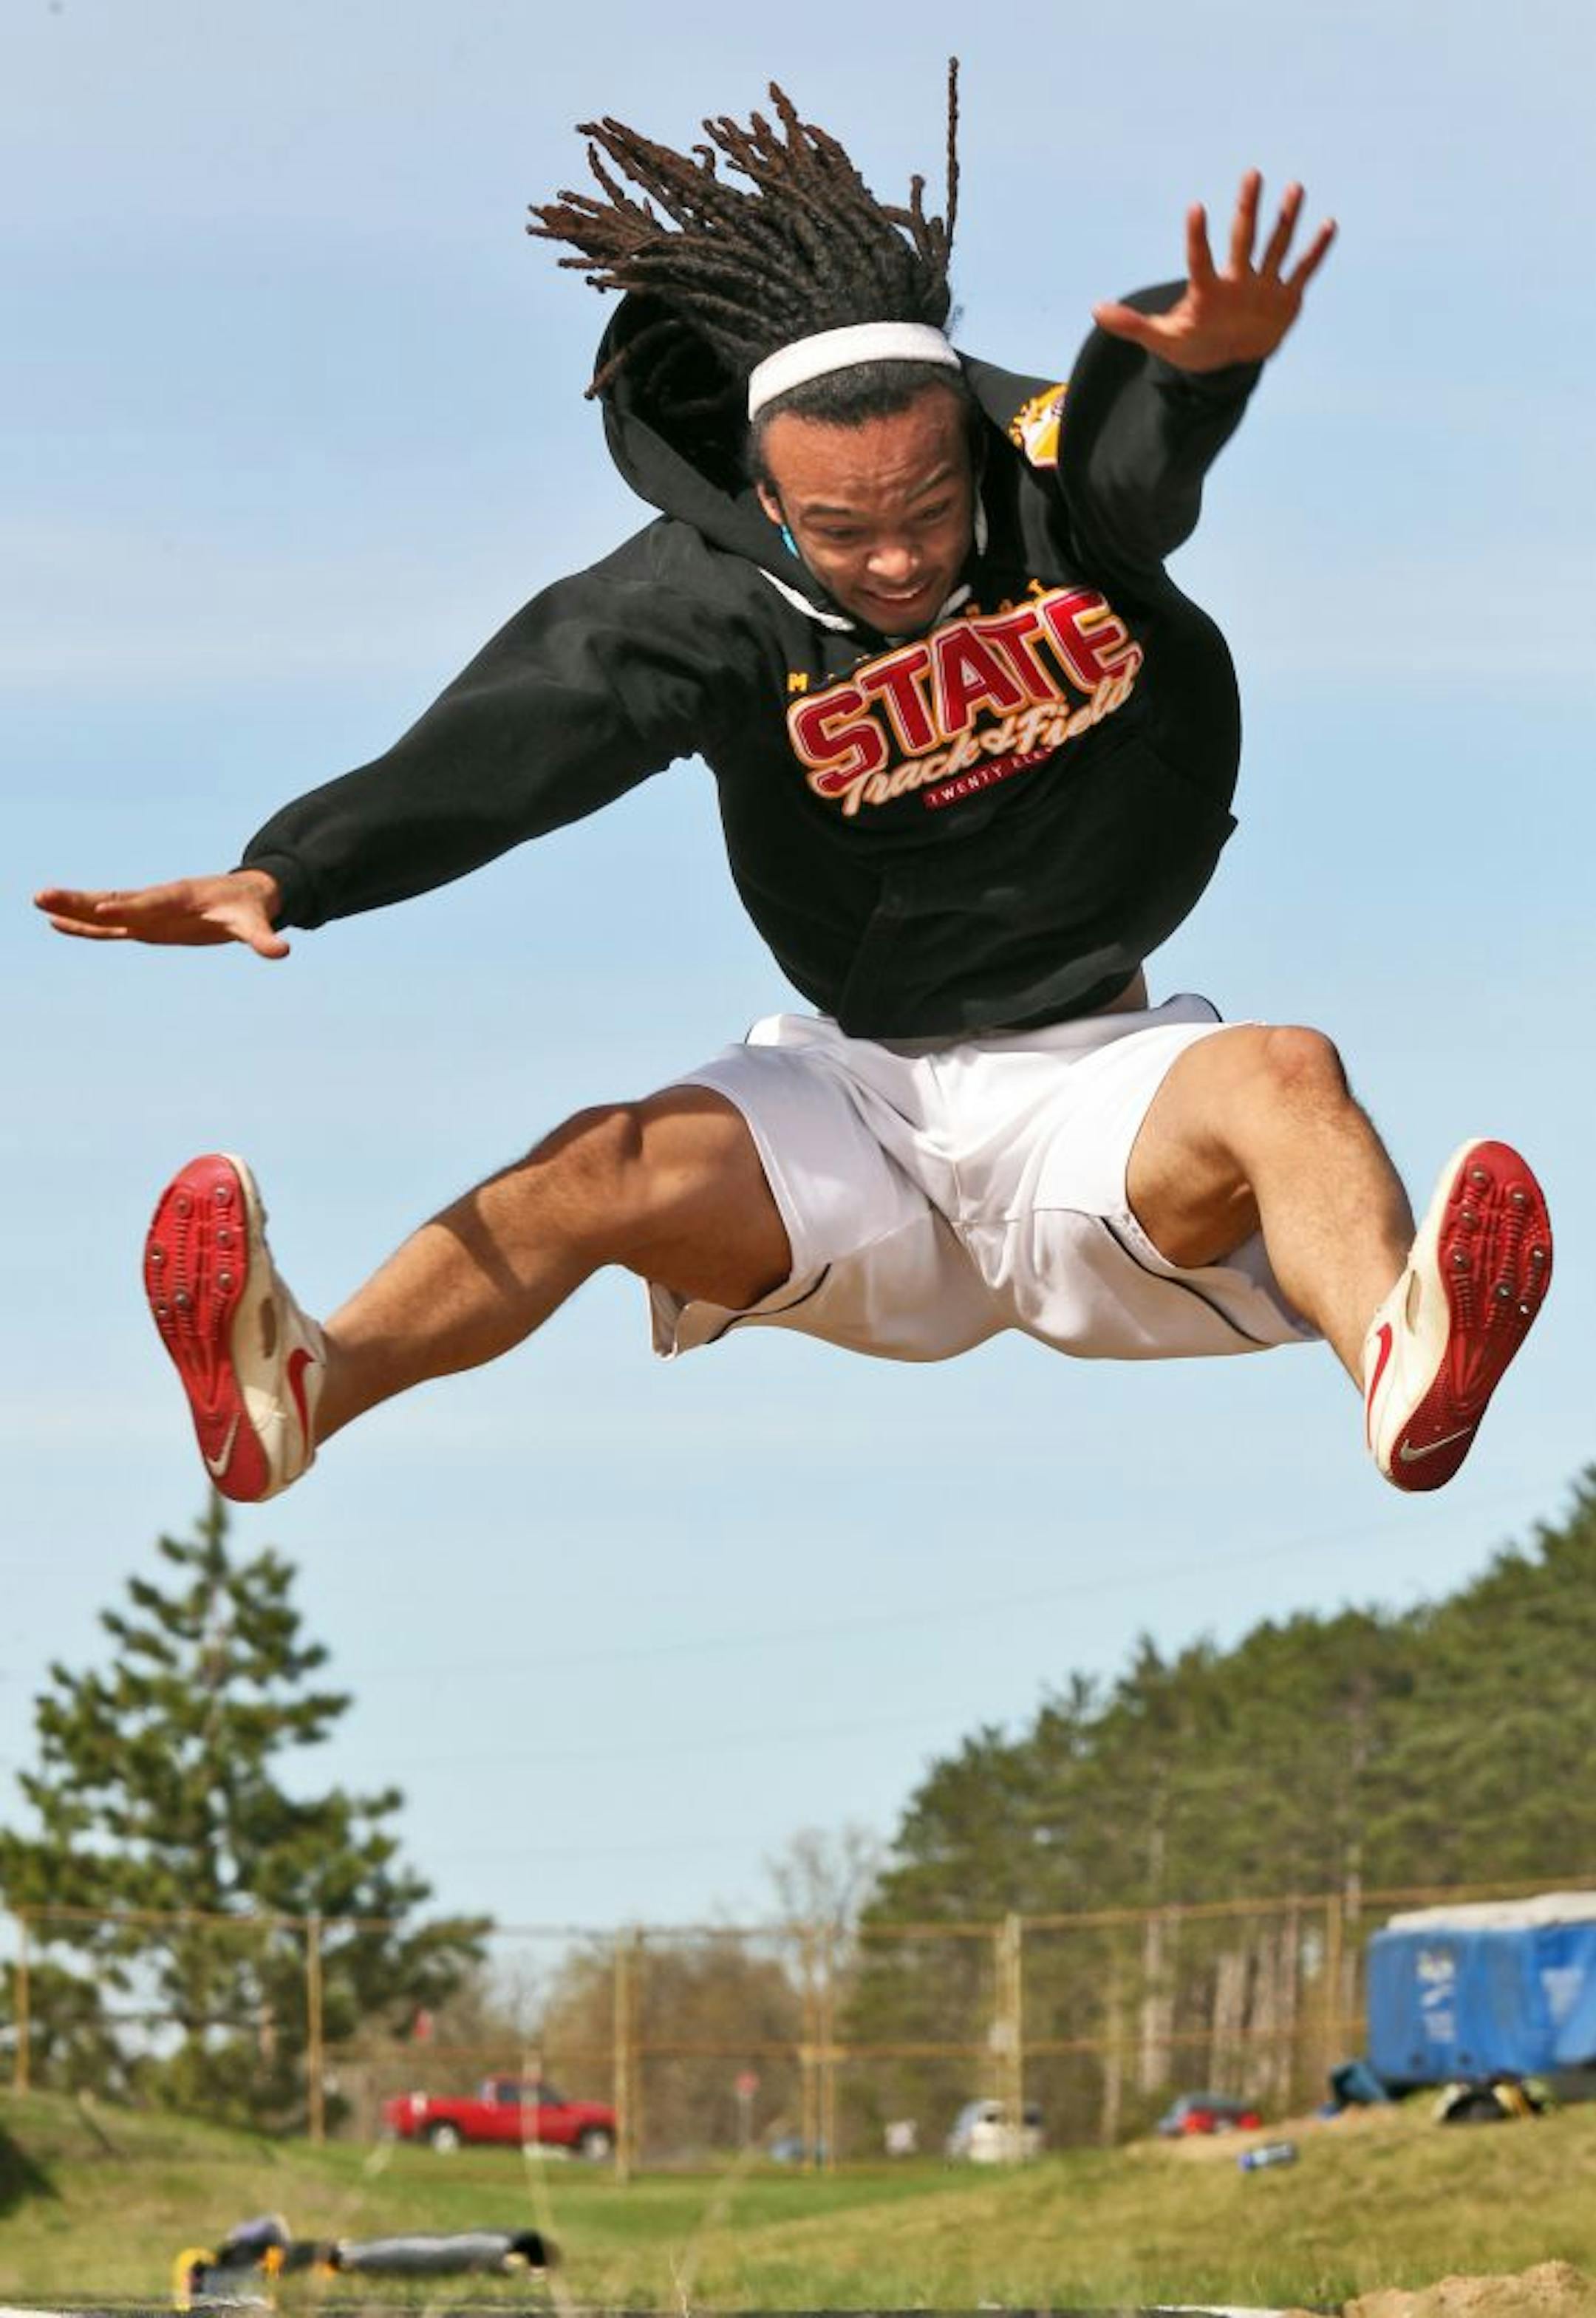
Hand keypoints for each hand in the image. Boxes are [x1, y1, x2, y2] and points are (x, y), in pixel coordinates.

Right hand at [34, 868, 288, 958]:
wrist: (244, 895)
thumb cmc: (248, 908)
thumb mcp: (256, 924)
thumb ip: (264, 938)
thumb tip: (282, 950)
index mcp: (181, 897)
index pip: (151, 902)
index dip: (130, 906)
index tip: (104, 909)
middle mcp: (157, 900)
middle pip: (115, 899)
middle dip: (82, 900)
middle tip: (45, 896)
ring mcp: (147, 911)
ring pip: (104, 908)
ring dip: (73, 908)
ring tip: (38, 902)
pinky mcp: (144, 922)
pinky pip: (109, 924)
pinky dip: (84, 924)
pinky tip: (56, 923)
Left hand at [1093, 171, 1335, 371]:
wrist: (1226, 359)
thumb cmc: (1193, 345)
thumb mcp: (1163, 340)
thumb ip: (1133, 325)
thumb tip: (1095, 310)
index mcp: (1208, 291)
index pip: (1199, 260)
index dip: (1196, 238)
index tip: (1195, 208)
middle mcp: (1238, 280)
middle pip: (1243, 239)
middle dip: (1248, 209)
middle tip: (1251, 175)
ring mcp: (1263, 286)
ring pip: (1275, 247)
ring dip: (1286, 221)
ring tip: (1294, 189)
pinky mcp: (1285, 298)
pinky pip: (1303, 270)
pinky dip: (1316, 252)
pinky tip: (1328, 225)